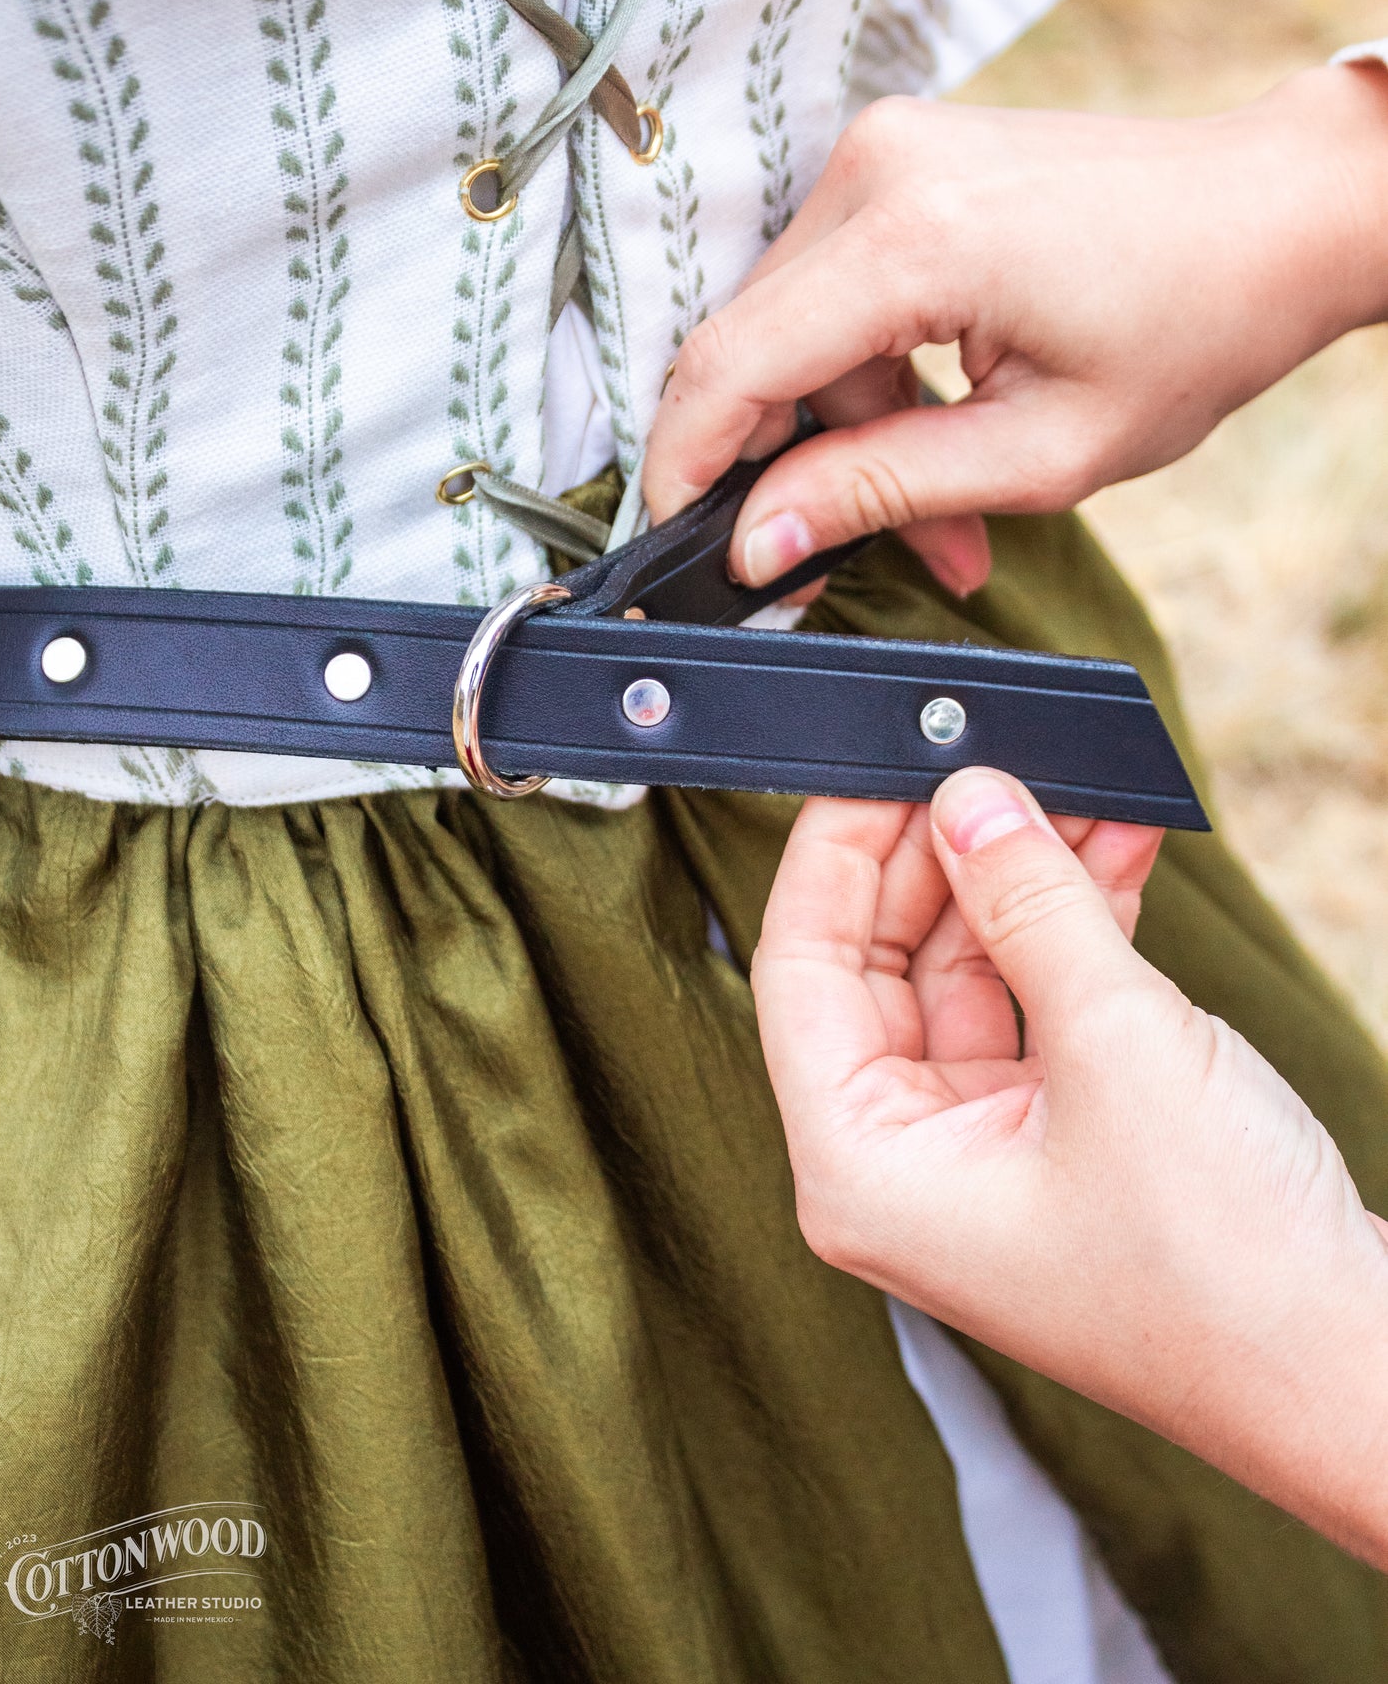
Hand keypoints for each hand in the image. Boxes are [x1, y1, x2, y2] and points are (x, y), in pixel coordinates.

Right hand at [644, 63, 1387, 587]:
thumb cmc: (1195, 324)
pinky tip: (946, 418)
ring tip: (947, 510)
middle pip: (755, 345)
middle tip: (873, 553)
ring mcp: (886, 147)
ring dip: (848, 425)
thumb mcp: (1043, 451)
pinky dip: (872, 365)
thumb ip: (881, 491)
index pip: (731, 362)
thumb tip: (758, 542)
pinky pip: (834, 281)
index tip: (680, 544)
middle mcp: (878, 167)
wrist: (1277, 212)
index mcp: (914, 237)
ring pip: (793, 322)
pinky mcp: (901, 154)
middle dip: (797, 463)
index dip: (688, 464)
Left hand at [752, 769, 1387, 1568]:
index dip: (838, 851)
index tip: (879, 758)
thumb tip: (970, 797)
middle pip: (883, 961)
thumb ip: (1029, 906)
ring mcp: (984, 1152)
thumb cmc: (1225, 1265)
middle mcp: (905, 1164)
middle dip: (948, 853)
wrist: (1356, 1377)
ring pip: (972, 971)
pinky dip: (1075, 926)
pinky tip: (1115, 844)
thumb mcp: (1114, 1043)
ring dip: (1025, 877)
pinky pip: (1040, 1003)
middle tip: (992, 758)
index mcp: (862, 1168)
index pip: (801, 969)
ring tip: (1074, 783)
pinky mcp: (1062, 1139)